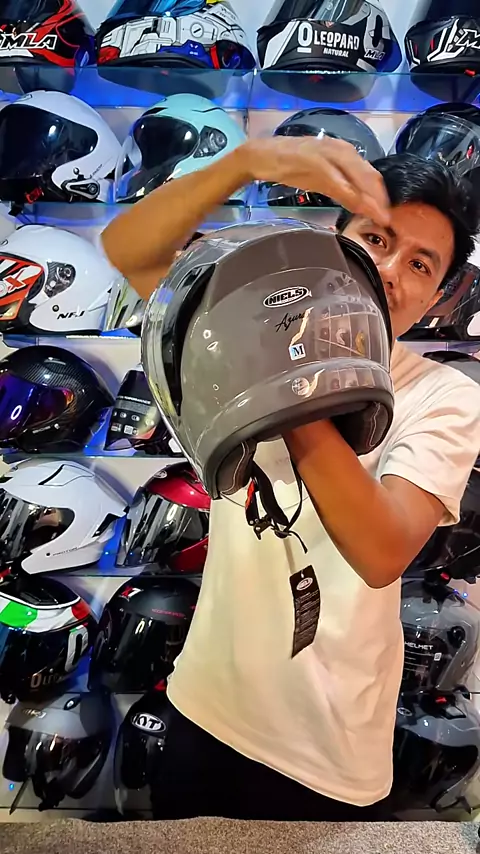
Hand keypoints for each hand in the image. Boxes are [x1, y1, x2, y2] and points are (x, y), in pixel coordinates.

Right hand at [242, 136, 390, 225]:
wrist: (262, 155)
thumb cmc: (290, 165)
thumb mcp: (320, 177)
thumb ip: (340, 187)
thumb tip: (358, 204)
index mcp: (344, 151)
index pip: (370, 174)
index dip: (381, 195)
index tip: (387, 214)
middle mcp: (341, 150)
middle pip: (370, 177)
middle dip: (380, 200)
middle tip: (387, 220)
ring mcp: (330, 156)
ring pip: (359, 180)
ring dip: (371, 200)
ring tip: (380, 217)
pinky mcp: (317, 164)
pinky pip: (340, 183)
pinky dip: (353, 197)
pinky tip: (361, 208)